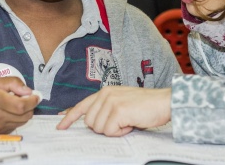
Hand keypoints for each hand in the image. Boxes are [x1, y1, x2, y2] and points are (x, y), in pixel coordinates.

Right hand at [0, 77, 39, 133]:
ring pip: (21, 122)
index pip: (21, 105)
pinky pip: (13, 127)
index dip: (33, 101)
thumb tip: (29, 91)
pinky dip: (15, 119)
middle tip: (26, 98)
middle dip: (30, 106)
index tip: (36, 96)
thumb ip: (14, 83)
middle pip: (24, 115)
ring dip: (23, 113)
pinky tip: (7, 112)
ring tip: (14, 104)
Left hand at [56, 86, 171, 135]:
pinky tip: (131, 123)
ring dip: (114, 130)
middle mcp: (105, 94)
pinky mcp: (118, 111)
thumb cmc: (146, 105)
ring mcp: (111, 102)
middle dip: (103, 128)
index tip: (60, 125)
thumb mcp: (121, 102)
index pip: (82, 105)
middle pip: (89, 123)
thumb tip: (92, 123)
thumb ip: (106, 109)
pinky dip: (121, 132)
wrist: (164, 102)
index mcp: (105, 91)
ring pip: (99, 128)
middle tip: (120, 123)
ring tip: (128, 121)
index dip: (69, 117)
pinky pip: (110, 131)